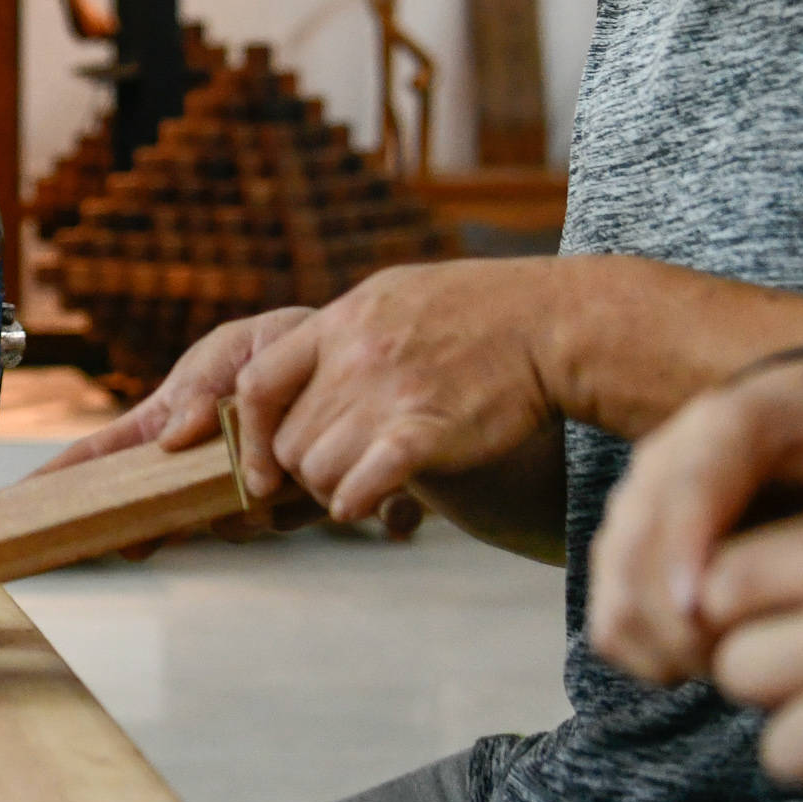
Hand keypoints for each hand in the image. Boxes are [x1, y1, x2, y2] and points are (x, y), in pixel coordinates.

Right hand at [41, 308, 311, 544]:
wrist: (353, 361)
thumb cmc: (276, 347)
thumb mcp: (231, 351)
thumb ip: (200, 388)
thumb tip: (172, 437)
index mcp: (167, 422)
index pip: (104, 453)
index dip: (63, 478)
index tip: (24, 499)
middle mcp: (195, 466)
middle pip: (149, 509)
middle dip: (141, 529)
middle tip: (130, 544)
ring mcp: (236, 490)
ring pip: (217, 523)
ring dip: (229, 510)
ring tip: (261, 479)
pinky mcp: (283, 506)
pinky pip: (271, 522)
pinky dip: (278, 508)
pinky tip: (290, 485)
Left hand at [244, 260, 576, 523]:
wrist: (553, 323)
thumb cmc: (479, 310)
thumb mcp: (396, 295)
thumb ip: (345, 329)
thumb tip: (307, 362)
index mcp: (340, 321)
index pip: (257, 380)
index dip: (249, 432)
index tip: (258, 466)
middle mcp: (354, 357)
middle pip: (288, 440)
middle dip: (302, 471)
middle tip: (335, 477)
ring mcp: (389, 394)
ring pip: (317, 469)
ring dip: (333, 490)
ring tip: (361, 487)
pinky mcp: (428, 431)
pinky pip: (363, 482)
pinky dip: (356, 502)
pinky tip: (368, 506)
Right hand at [588, 357, 802, 684]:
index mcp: (754, 416)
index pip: (700, 468)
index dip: (688, 538)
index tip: (705, 610)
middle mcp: (682, 444)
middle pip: (638, 527)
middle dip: (667, 611)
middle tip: (724, 672)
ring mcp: (648, 492)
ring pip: (613, 569)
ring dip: (651, 633)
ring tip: (717, 675)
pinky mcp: (633, 537)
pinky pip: (606, 598)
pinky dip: (635, 643)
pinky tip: (690, 670)